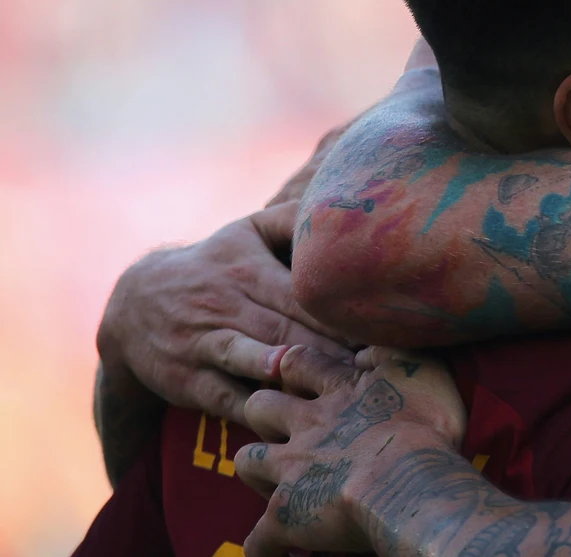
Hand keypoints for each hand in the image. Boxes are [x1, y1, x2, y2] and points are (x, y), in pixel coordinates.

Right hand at [98, 204, 353, 422]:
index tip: (381, 326)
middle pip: (287, 328)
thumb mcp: (245, 232)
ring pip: (253, 360)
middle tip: (375, 365)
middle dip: (331, 348)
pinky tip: (290, 420)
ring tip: (336, 388)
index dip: (339, 310)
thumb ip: (291, 220)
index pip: (301, 291)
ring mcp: (205, 344)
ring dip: (292, 375)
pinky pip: (225, 399)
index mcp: (248, 271)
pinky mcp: (188, 381)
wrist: (133, 305)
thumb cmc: (213, 265)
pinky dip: (255, 411)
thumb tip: (342, 206)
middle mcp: (226, 306)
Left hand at [238, 345, 465, 555]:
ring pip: (246, 461)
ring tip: (275, 482)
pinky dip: (264, 548)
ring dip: (256, 469)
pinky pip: (260, 539)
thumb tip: (362, 351)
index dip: (297, 367)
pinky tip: (274, 554)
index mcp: (338, 390)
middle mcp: (306, 424)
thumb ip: (390, 351)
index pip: (299, 363)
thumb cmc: (426, 427)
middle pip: (260, 407)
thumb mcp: (423, 368)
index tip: (304, 375)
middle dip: (266, 414)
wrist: (410, 482)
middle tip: (288, 429)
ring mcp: (290, 470)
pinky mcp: (286, 514)